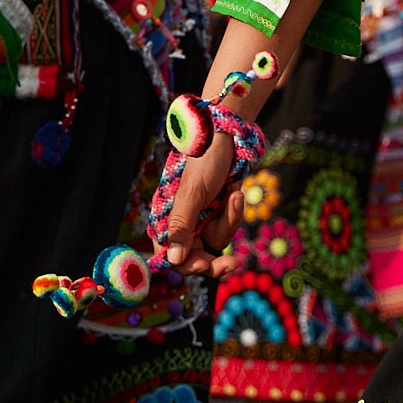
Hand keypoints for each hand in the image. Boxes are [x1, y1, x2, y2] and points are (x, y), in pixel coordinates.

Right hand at [155, 140, 244, 276]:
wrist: (229, 135)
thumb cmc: (205, 158)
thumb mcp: (192, 193)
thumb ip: (182, 226)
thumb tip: (172, 260)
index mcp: (167, 218)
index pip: (171, 255)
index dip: (186, 265)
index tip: (204, 266)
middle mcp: (183, 221)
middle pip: (196, 257)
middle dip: (215, 260)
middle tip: (234, 264)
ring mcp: (202, 217)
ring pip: (216, 241)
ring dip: (229, 221)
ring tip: (234, 196)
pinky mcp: (219, 212)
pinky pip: (228, 226)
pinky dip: (235, 212)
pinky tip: (236, 193)